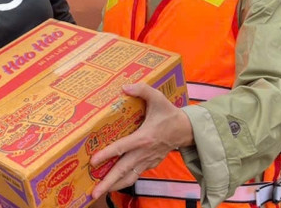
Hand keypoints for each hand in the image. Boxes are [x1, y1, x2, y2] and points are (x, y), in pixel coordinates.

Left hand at [90, 83, 193, 197]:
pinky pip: (136, 175)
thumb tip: (125, 87)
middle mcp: (144, 153)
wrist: (186, 130)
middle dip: (107, 182)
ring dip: (114, 186)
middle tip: (93, 193)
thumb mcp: (158, 97)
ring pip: (129, 177)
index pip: (121, 148)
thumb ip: (142, 90)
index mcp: (144, 138)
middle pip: (123, 170)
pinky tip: (114, 184)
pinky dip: (125, 181)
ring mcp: (147, 160)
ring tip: (100, 192)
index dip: (106, 155)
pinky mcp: (151, 164)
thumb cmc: (169, 113)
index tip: (93, 162)